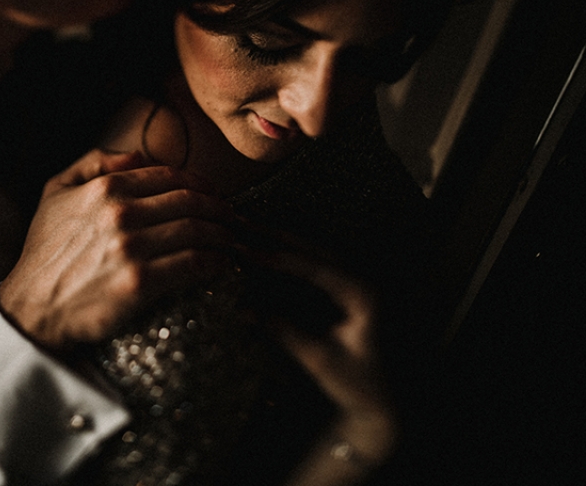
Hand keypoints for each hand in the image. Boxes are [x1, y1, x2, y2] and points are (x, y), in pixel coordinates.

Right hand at [0, 149, 236, 348]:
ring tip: (233, 241)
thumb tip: (136, 155)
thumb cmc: (44, 252)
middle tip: (233, 218)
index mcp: (105, 188)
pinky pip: (194, 264)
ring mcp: (131, 247)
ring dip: (224, 234)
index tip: (214, 194)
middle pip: (191, 201)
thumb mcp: (55, 192)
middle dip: (220, 208)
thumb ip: (92, 163)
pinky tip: (223, 264)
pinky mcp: (140, 282)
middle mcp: (121, 212)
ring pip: (197, 230)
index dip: (201, 183)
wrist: (32, 307)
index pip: (170, 176)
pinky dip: (216, 261)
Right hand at [251, 245, 398, 464]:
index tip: (250, 252)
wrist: (382, 401)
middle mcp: (363, 282)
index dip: (281, 258)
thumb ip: (284, 332)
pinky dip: (292, 257)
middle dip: (278, 237)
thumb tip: (244, 311)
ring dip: (284, 242)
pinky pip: (317, 266)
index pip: (317, 267)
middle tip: (243, 226)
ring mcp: (356, 285)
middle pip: (316, 250)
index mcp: (363, 295)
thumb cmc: (357, 383)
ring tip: (250, 230)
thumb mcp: (318, 359)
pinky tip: (269, 251)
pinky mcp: (347, 293)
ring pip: (316, 253)